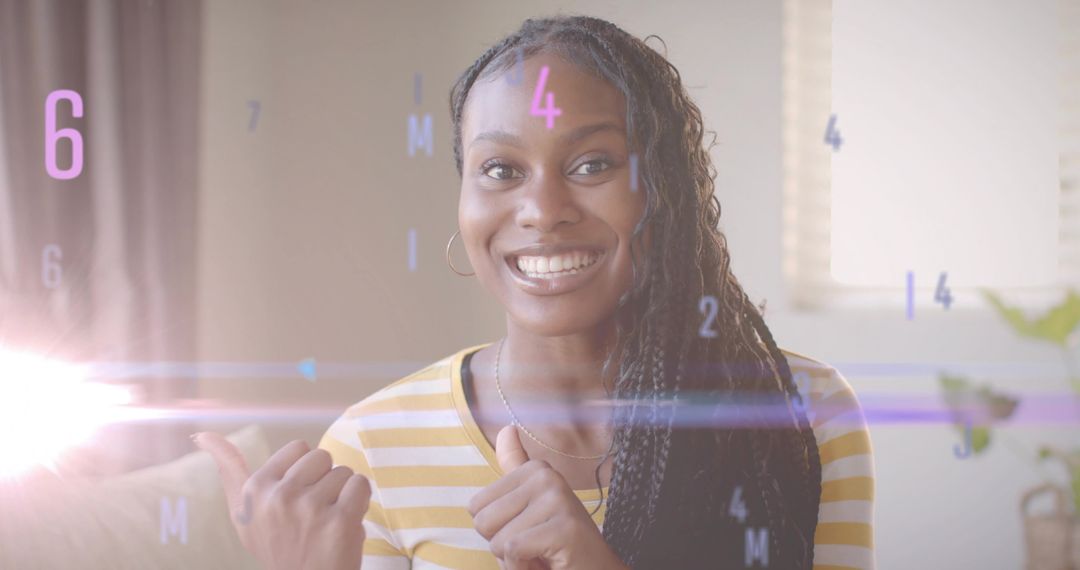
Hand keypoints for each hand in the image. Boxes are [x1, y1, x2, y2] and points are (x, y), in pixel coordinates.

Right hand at [194, 432, 370, 569]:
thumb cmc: (277, 546)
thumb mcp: (243, 513)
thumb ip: (229, 471)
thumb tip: (202, 435)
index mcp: (255, 489)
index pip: (299, 447)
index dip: (304, 472)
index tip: (295, 498)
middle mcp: (279, 497)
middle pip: (322, 457)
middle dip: (324, 480)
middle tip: (314, 512)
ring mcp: (310, 509)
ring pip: (344, 472)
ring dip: (342, 494)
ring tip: (327, 521)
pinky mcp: (340, 521)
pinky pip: (361, 485)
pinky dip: (360, 501)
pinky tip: (345, 523)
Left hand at [468, 425, 628, 569]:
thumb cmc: (556, 547)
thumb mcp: (530, 505)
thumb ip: (515, 468)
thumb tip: (507, 429)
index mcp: (535, 470)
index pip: (475, 506)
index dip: (496, 530)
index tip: (527, 532)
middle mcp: (547, 477)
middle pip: (482, 521)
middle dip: (502, 546)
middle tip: (536, 547)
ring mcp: (557, 499)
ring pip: (497, 540)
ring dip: (515, 561)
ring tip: (544, 555)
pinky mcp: (564, 528)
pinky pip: (513, 551)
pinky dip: (523, 568)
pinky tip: (548, 564)